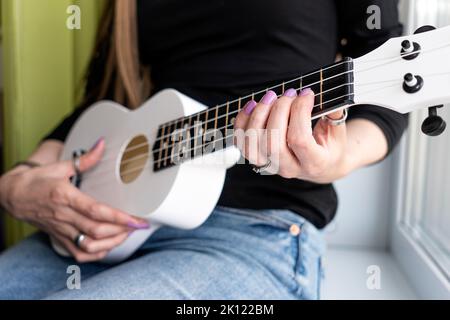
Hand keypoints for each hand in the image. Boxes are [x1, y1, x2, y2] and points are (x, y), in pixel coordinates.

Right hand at [0, 138, 149, 262]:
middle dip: (121, 230)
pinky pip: (78, 254)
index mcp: (65, 196)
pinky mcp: (59, 238)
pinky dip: (96, 254)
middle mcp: (64, 216)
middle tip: (137, 225)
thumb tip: (102, 144)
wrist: (12, 195)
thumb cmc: (37, 180)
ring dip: (111, 243)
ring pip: (89, 245)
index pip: (95, 211)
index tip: (135, 219)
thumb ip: (85, 159)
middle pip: (96, 230)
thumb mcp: (60, 166)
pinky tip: (108, 246)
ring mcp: (61, 230)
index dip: (118, 217)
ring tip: (126, 234)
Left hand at [234, 88, 352, 183]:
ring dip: (258, 115)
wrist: (321, 165)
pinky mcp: (258, 159)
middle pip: (273, 142)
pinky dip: (242, 121)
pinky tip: (253, 105)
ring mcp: (271, 165)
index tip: (306, 94)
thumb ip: (334, 115)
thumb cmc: (329, 145)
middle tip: (289, 93)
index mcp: (313, 163)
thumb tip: (320, 97)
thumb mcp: (338, 132)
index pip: (299, 140)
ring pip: (252, 144)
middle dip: (278, 111)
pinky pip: (241, 142)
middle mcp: (289, 168)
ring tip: (271, 96)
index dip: (300, 113)